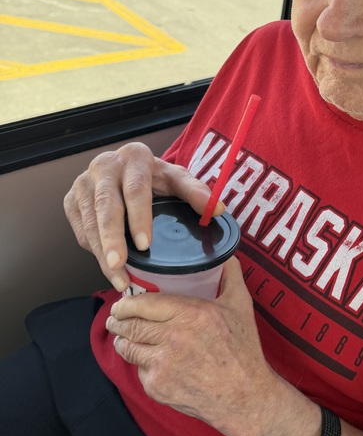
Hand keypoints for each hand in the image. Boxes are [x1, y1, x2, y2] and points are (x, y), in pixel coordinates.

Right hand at [63, 141, 223, 290]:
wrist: (128, 170)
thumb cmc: (156, 178)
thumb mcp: (178, 179)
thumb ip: (196, 192)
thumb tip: (217, 209)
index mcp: (134, 157)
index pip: (135, 189)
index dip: (139, 217)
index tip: (145, 244)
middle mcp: (104, 166)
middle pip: (106, 207)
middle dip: (112, 239)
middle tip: (119, 266)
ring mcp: (84, 184)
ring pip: (90, 222)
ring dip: (102, 253)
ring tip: (118, 278)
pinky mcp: (72, 201)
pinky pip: (80, 230)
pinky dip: (93, 251)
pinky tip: (108, 266)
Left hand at [105, 257, 319, 435]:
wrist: (244, 396)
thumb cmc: (243, 350)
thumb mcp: (241, 306)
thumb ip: (231, 276)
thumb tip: (226, 255)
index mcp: (191, 313)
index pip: (145, 303)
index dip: (127, 303)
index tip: (122, 302)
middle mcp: (173, 337)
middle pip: (131, 325)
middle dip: (117, 320)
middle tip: (114, 317)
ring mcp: (163, 364)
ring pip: (128, 347)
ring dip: (121, 340)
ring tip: (122, 336)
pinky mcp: (157, 386)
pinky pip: (139, 370)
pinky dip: (141, 364)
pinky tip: (148, 360)